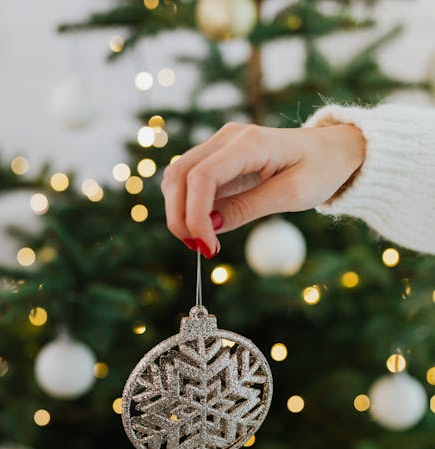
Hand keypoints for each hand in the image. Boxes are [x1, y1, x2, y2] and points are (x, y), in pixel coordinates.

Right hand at [161, 121, 365, 257]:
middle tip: (199, 249)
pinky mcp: (218, 157)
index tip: (207, 248)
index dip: (195, 217)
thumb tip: (209, 227)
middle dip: (180, 217)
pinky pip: (190, 181)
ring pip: (177, 177)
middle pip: (179, 175)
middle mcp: (228, 137)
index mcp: (250, 143)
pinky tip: (207, 228)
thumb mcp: (291, 195)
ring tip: (203, 242)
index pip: (202, 178)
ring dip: (180, 213)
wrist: (334, 149)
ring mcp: (220, 144)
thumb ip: (247, 209)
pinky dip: (188, 207)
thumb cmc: (320, 169)